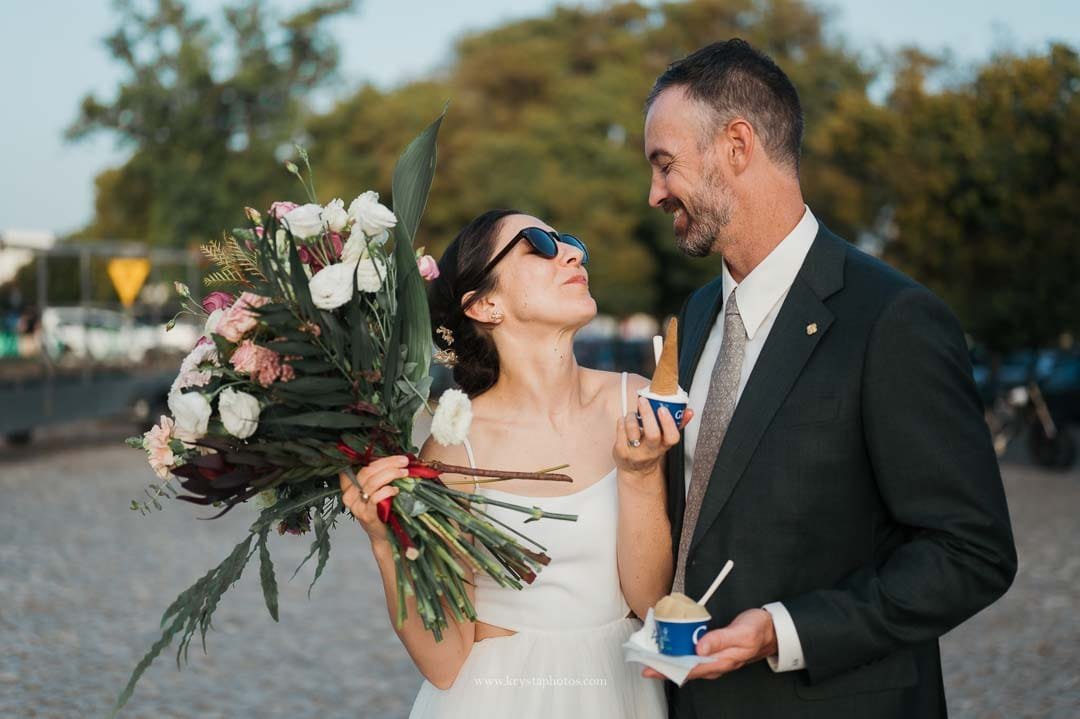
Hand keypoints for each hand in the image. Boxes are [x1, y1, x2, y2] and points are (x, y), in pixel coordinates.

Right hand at [339, 455, 409, 542]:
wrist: (384, 535)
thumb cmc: (382, 511)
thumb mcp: (376, 491)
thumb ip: (379, 476)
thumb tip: (397, 460)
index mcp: (350, 486)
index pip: (362, 466)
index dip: (379, 460)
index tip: (396, 457)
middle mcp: (349, 495)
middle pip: (368, 471)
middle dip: (388, 463)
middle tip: (404, 462)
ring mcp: (356, 506)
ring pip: (372, 482)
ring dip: (391, 474)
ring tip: (404, 473)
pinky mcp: (366, 515)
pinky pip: (375, 497)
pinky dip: (388, 491)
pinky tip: (396, 490)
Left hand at [614, 396, 693, 482]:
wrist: (636, 469)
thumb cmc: (651, 449)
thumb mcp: (665, 440)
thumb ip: (677, 424)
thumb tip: (689, 411)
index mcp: (664, 446)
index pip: (672, 437)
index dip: (668, 423)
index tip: (663, 409)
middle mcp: (650, 451)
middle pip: (652, 434)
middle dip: (647, 414)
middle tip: (643, 401)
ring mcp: (635, 452)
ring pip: (632, 429)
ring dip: (632, 416)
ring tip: (633, 414)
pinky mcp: (621, 451)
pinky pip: (620, 430)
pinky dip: (622, 421)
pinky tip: (625, 421)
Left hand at [641, 608, 777, 681]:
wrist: (771, 630)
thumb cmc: (757, 631)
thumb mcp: (741, 634)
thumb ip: (720, 640)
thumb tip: (699, 647)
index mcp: (719, 662)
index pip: (687, 670)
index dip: (666, 669)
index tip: (649, 667)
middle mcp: (713, 663)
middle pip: (682, 668)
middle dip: (661, 665)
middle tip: (642, 658)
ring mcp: (712, 658)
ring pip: (685, 661)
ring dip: (668, 657)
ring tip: (649, 651)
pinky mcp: (711, 650)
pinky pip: (690, 653)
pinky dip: (677, 649)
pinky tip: (669, 643)